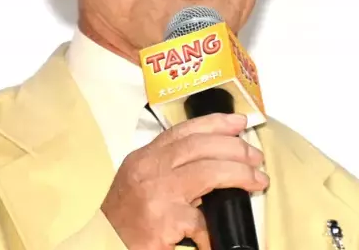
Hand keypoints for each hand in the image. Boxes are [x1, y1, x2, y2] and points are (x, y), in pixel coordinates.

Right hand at [101, 113, 267, 249]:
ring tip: (257, 180)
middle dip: (234, 147)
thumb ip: (167, 169)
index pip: (183, 131)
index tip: (238, 122)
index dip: (214, 123)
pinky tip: (217, 236)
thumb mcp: (140, 182)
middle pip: (199, 146)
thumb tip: (209, 163)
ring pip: (207, 172)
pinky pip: (200, 221)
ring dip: (238, 173)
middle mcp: (149, 169)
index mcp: (144, 158)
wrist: (101, 244)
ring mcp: (156, 194)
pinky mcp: (163, 221)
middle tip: (255, 156)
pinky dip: (213, 229)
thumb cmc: (123, 219)